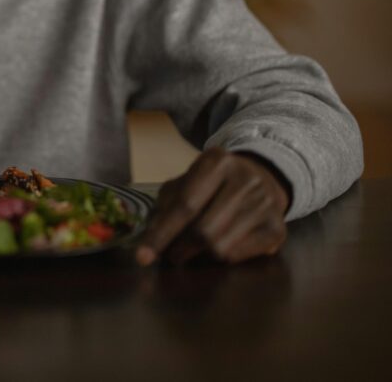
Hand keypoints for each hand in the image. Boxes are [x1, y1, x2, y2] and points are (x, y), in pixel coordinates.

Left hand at [136, 148, 290, 265]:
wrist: (263, 177)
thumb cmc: (213, 183)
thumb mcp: (186, 182)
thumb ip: (165, 206)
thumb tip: (149, 239)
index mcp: (217, 162)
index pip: (185, 205)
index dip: (161, 234)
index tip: (142, 257)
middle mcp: (246, 180)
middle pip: (203, 231)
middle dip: (180, 248)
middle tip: (172, 255)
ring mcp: (266, 204)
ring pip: (220, 248)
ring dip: (199, 255)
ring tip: (193, 248)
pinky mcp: (278, 228)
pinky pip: (239, 257)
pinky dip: (221, 258)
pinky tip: (218, 247)